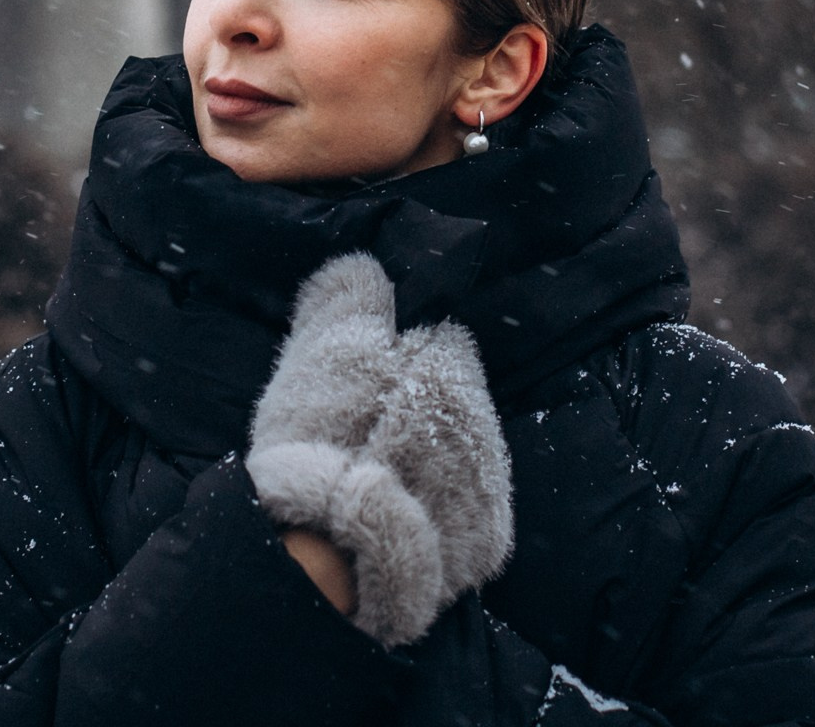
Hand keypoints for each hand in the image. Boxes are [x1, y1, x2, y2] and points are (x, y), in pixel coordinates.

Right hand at [246, 253, 513, 647]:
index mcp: (452, 366)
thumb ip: (350, 294)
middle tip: (365, 431)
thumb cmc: (323, 436)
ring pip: (463, 456)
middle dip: (420, 409)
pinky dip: (437, 514)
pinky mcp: (486, 545)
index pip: (441, 337)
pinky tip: (397, 520)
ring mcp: (492, 487)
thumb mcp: (324, 348)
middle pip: (455, 399)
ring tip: (378, 480)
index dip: (399, 353)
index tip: (365, 377)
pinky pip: (466, 516)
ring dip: (432, 461)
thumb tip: (364, 265)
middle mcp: (487, 422)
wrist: (332, 550)